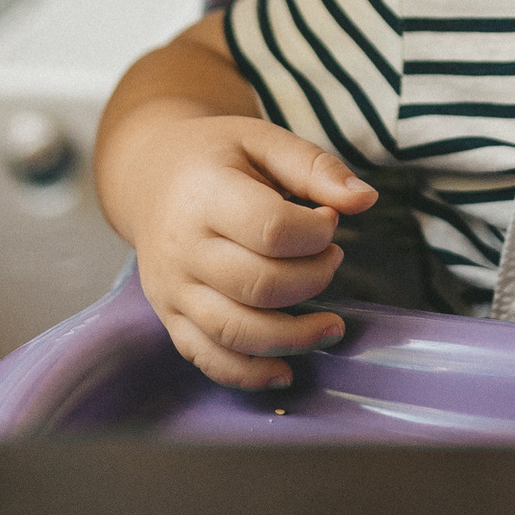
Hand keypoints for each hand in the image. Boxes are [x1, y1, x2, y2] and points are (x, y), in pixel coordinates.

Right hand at [123, 115, 379, 389]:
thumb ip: (316, 167)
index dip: (316, 233)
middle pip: (259, 286)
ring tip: (332, 326)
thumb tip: (365, 200)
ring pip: (236, 332)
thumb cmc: (216, 157)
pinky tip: (286, 372)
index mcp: (206, 196)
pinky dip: (249, 374)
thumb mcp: (264, 140)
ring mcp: (173, 290)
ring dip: (294, 337)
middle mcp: (184, 249)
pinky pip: (207, 358)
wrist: (149, 175)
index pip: (271, 229)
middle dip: (314, 279)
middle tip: (333, 258)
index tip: (329, 220)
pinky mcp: (170, 317)